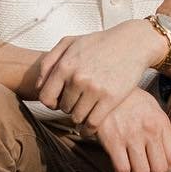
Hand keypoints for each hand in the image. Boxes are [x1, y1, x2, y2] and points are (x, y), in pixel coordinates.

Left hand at [35, 19, 160, 123]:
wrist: (132, 43)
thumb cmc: (99, 43)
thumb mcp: (70, 42)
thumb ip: (49, 61)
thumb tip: (38, 86)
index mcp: (65, 65)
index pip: (46, 98)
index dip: (51, 102)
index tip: (60, 101)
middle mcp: (77, 78)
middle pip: (63, 108)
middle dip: (69, 106)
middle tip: (79, 101)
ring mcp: (94, 89)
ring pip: (77, 118)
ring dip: (80, 117)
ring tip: (86, 110)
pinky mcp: (110, 98)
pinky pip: (92, 123)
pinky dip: (89, 129)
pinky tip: (90, 127)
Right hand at [84, 88, 170, 171]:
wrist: (105, 86)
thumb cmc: (130, 99)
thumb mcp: (152, 108)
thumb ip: (161, 129)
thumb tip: (166, 153)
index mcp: (161, 123)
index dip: (169, 171)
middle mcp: (149, 131)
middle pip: (160, 169)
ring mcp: (131, 136)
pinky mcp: (113, 141)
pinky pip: (122, 170)